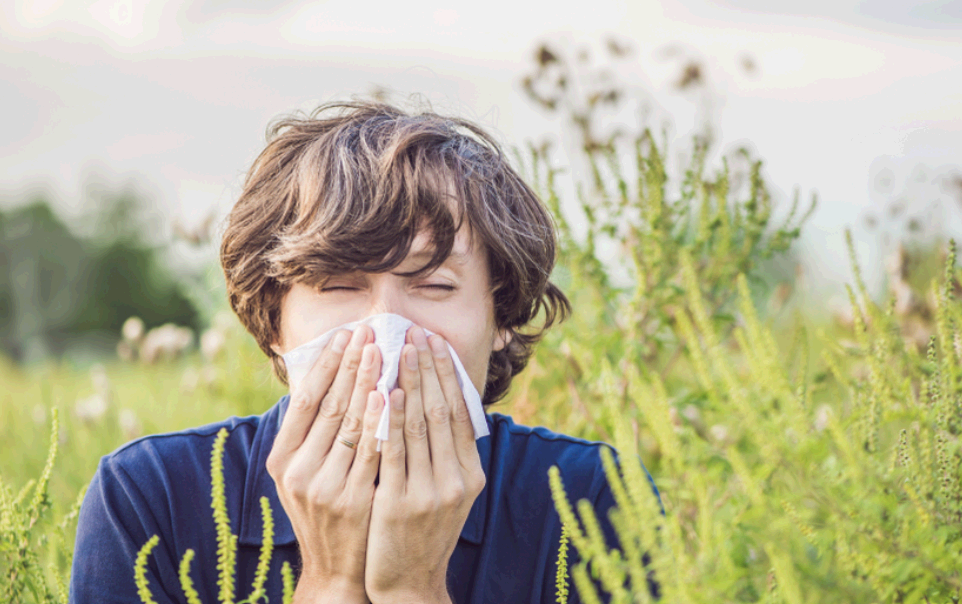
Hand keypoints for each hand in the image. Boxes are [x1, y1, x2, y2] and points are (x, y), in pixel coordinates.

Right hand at [266, 325, 383, 603]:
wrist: (335, 571)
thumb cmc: (324, 512)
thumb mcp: (304, 474)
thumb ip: (311, 433)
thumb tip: (325, 376)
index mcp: (282, 459)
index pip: (305, 399)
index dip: (326, 364)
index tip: (345, 334)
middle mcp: (297, 471)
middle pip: (329, 405)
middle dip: (351, 364)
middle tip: (369, 330)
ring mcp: (324, 486)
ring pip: (350, 423)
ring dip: (368, 382)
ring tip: (383, 349)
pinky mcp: (352, 500)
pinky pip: (371, 451)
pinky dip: (381, 421)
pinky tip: (391, 394)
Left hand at [364, 326, 486, 603]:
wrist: (408, 583)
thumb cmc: (421, 531)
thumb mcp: (446, 494)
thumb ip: (445, 454)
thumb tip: (438, 403)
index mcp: (470, 475)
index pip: (460, 412)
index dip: (447, 374)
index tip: (435, 342)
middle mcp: (457, 481)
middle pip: (442, 411)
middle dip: (428, 368)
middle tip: (417, 332)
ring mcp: (431, 492)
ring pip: (420, 425)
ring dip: (410, 382)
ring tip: (400, 349)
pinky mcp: (401, 503)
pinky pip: (395, 451)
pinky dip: (391, 418)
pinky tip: (385, 392)